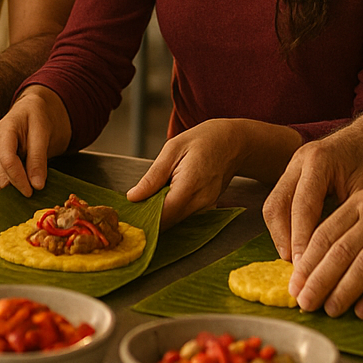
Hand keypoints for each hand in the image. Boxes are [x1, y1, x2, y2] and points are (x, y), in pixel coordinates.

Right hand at [0, 86, 71, 195]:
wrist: (31, 112)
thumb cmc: (37, 118)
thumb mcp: (43, 133)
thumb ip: (38, 158)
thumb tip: (37, 185)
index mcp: (3, 130)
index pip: (8, 161)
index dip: (19, 180)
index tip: (32, 191)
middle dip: (16, 186)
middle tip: (34, 191)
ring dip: (12, 187)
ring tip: (30, 185)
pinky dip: (9, 185)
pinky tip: (22, 183)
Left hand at [127, 118, 299, 228]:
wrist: (233, 143)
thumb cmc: (203, 140)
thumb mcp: (173, 148)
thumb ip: (153, 176)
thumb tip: (133, 197)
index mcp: (191, 184)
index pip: (163, 214)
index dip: (143, 216)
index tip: (129, 212)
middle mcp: (201, 202)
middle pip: (168, 222)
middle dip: (149, 216)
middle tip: (134, 204)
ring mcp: (206, 208)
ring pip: (175, 221)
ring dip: (160, 213)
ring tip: (149, 197)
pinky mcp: (207, 210)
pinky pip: (184, 216)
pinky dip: (171, 210)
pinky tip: (165, 197)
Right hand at [263, 124, 362, 267]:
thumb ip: (350, 216)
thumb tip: (337, 255)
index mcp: (318, 161)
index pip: (303, 206)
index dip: (301, 239)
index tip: (303, 266)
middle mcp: (298, 161)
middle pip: (278, 205)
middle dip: (283, 239)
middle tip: (294, 268)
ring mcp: (290, 166)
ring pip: (273, 205)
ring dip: (280, 235)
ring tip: (293, 261)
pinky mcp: (289, 174)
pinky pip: (278, 203)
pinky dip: (283, 226)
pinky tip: (295, 245)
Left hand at [287, 170, 362, 317]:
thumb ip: (350, 222)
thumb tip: (319, 258)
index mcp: (362, 201)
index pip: (325, 233)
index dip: (307, 261)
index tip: (294, 284)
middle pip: (340, 252)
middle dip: (317, 280)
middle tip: (304, 302)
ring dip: (343, 292)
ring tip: (329, 310)